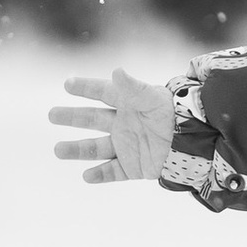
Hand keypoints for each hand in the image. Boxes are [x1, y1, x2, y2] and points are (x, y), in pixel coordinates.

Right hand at [49, 65, 178, 184]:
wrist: (195, 143)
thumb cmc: (175, 115)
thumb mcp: (154, 99)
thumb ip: (133, 88)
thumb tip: (116, 71)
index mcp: (130, 103)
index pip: (103, 92)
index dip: (86, 87)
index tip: (68, 83)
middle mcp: (124, 124)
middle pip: (93, 119)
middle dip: (72, 117)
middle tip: (52, 114)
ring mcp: (127, 146)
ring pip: (96, 148)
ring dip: (77, 149)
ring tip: (57, 149)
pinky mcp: (134, 167)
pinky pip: (113, 172)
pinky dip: (100, 175)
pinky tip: (86, 176)